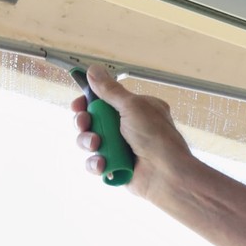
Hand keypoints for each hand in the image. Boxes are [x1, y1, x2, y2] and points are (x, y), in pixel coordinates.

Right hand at [70, 64, 194, 196]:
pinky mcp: (115, 166)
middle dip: (84, 122)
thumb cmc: (156, 138)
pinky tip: (103, 164)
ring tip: (96, 144)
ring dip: (87, 142)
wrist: (167, 175)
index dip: (88, 103)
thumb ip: (110, 90)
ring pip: (89, 141)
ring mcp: (121, 147)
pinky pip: (95, 162)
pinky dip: (96, 163)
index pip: (104, 101)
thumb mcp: (132, 107)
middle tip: (85, 123)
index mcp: (136, 109)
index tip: (78, 105)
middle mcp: (128, 127)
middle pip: (92, 120)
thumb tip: (94, 71)